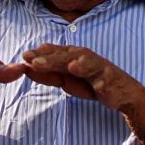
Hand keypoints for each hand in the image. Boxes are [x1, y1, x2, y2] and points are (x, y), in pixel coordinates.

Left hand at [22, 44, 144, 111]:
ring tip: (72, 67)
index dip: (40, 54)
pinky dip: (103, 84)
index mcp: (73, 55)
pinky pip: (108, 82)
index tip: (24, 56)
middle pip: (68, 56)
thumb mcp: (65, 79)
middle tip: (36, 62)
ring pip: (90, 63)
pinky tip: (99, 87)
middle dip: (53, 58)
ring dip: (81, 64)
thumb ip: (47, 74)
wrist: (120, 92)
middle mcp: (86, 58)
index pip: (55, 52)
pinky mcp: (112, 80)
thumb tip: (26, 68)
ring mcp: (100, 68)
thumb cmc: (89, 82)